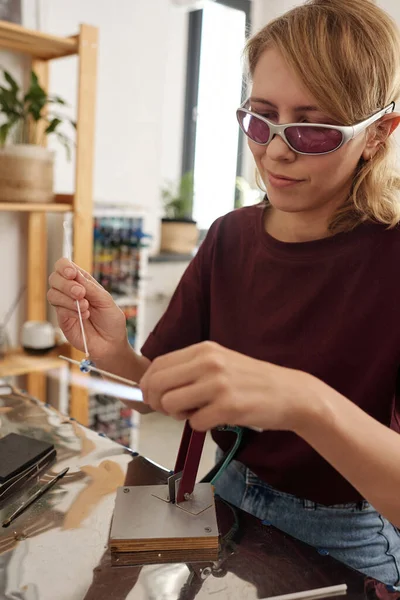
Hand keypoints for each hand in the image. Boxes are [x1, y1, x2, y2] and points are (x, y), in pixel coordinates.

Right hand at [47, 258, 127, 359]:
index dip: (64, 267)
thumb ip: (91, 288)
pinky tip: (84, 316)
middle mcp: (70, 292)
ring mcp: (65, 306)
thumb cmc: (111, 321)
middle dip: (66, 284)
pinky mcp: (63, 320)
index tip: (72, 273)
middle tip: (81, 293)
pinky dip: (71, 311)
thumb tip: (75, 274)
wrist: (112, 343)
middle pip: (54, 278)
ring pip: (52, 294)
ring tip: (86, 307)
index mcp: (82, 283)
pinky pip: (59, 310)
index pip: (64, 267)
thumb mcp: (106, 300)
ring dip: (68, 298)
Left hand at [140, 341, 316, 431]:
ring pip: (170, 404)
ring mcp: (218, 384)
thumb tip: (153, 387)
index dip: (148, 385)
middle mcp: (209, 362)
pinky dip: (200, 425)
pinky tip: (216, 418)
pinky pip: (194, 423)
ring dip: (178, 415)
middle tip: (172, 409)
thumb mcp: (220, 363)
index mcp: (204, 349)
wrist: (290, 393)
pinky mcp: (228, 407)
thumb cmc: (252, 381)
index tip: (153, 397)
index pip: (158, 365)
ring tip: (198, 412)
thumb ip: (189, 370)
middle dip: (157, 402)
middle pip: (157, 384)